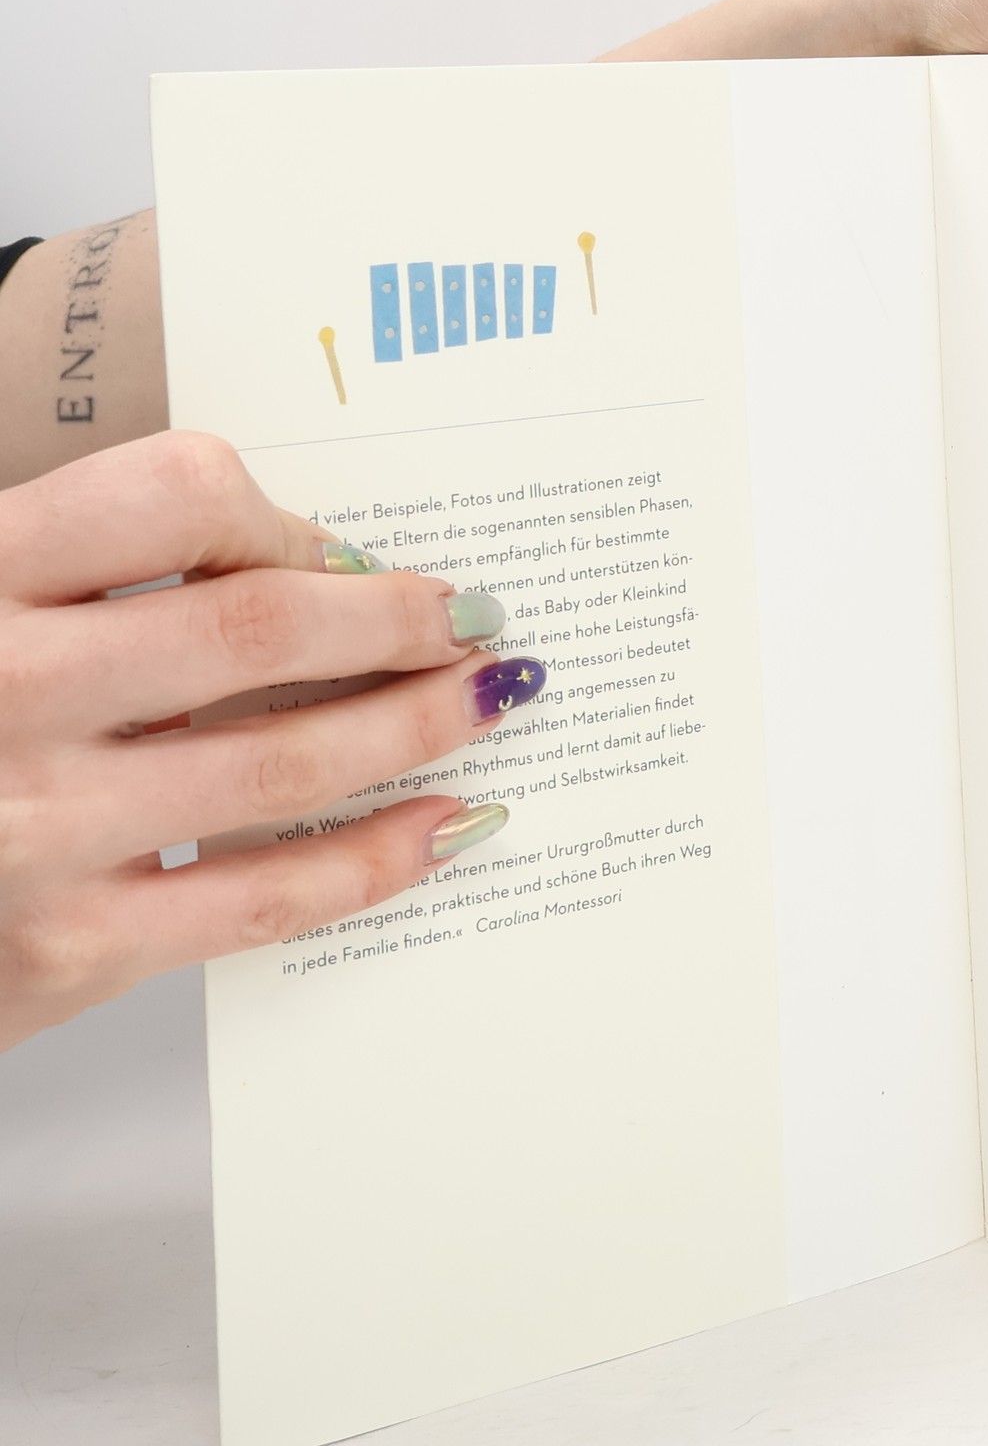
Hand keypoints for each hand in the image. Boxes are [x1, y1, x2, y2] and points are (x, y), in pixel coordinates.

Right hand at [0, 432, 546, 1048]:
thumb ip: (75, 576)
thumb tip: (299, 568)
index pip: (172, 497)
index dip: (291, 522)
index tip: (353, 554)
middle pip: (257, 628)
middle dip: (396, 623)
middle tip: (476, 622)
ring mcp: (33, 828)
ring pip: (285, 763)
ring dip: (414, 728)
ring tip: (485, 703)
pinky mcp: (68, 948)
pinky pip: (268, 896)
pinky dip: (377, 858)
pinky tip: (445, 826)